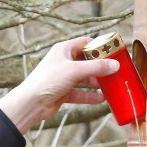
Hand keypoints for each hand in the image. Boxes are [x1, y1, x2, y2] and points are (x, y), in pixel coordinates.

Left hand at [0, 37, 119, 133]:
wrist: (31, 103)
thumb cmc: (48, 80)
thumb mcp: (75, 71)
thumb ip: (96, 68)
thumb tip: (115, 65)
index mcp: (64, 50)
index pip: (85, 43)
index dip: (99, 46)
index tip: (113, 52)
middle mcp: (63, 62)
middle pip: (86, 61)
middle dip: (100, 67)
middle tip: (114, 70)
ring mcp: (63, 78)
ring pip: (84, 78)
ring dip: (96, 82)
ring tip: (110, 85)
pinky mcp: (63, 92)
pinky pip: (80, 92)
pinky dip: (89, 96)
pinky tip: (101, 99)